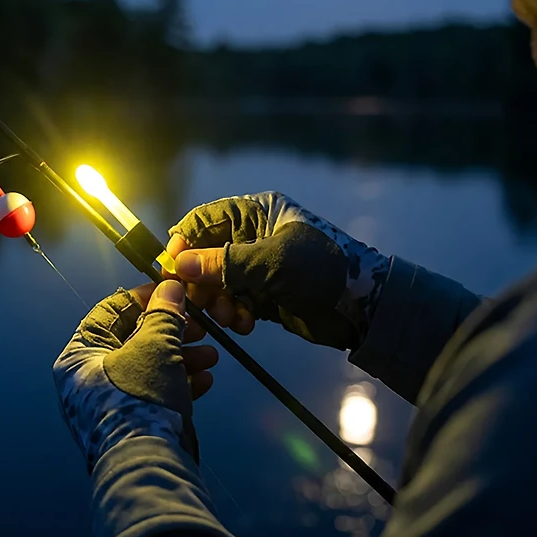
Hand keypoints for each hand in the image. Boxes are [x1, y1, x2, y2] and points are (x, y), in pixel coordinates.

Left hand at [53, 281, 217, 471]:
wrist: (146, 466)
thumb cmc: (140, 398)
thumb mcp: (155, 347)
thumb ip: (164, 314)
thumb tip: (170, 286)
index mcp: (79, 356)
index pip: (109, 312)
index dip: (143, 298)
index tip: (172, 292)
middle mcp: (88, 379)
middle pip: (133, 340)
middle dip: (171, 331)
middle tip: (199, 326)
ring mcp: (109, 404)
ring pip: (148, 367)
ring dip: (182, 357)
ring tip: (211, 356)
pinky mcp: (131, 424)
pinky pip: (154, 394)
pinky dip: (179, 384)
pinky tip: (204, 380)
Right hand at [166, 192, 389, 350]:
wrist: (364, 307)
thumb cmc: (322, 269)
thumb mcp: (272, 262)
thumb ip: (225, 263)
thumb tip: (178, 265)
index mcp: (257, 213)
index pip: (206, 220)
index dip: (184, 241)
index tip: (173, 268)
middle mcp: (253, 236)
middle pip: (206, 254)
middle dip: (202, 280)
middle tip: (200, 303)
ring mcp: (257, 267)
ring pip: (217, 282)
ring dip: (218, 302)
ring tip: (230, 316)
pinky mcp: (263, 294)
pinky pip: (234, 302)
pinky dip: (234, 314)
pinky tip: (245, 324)